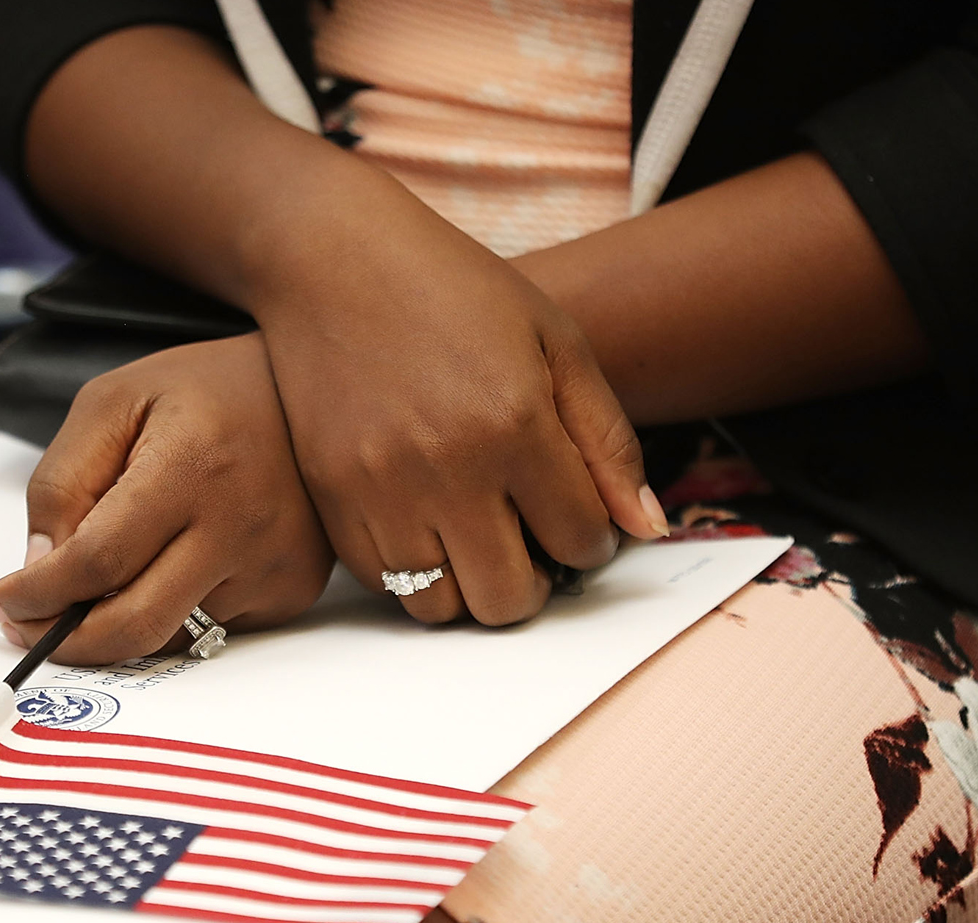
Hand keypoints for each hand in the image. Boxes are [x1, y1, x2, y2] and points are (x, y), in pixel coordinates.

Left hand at [0, 335, 334, 665]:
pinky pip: (214, 628)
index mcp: (191, 465)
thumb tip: (41, 570)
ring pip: (172, 633)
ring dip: (124, 617)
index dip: (35, 595)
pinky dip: (177, 609)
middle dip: (67, 641)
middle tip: (29, 628)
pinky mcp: (294, 588)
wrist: (307, 387)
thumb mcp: (112, 403)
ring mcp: (274, 563)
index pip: (96, 562)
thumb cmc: (205, 389)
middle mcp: (240, 523)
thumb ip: (63, 483)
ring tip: (118, 566)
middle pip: (136, 625)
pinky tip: (180, 558)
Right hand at [247, 180, 668, 626]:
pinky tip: (426, 524)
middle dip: (535, 583)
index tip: (576, 517)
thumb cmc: (457, 292)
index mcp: (517, 423)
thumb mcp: (557, 343)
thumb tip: (646, 529)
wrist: (335, 259)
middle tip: (531, 544)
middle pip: (509, 600)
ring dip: (469, 586)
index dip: (592, 539)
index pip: (581, 541)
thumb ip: (608, 441)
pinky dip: (412, 571)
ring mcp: (380, 487)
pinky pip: (381, 581)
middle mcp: (448, 467)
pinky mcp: (331, 494)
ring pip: (441, 607)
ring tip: (476, 538)